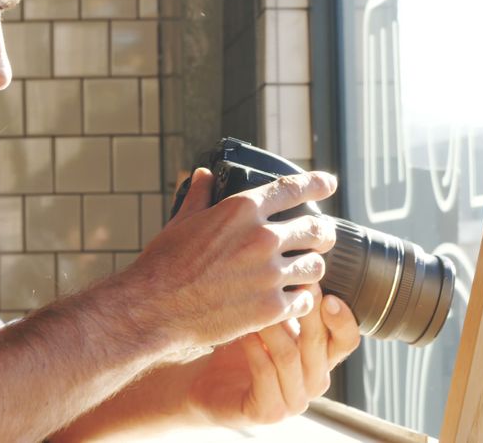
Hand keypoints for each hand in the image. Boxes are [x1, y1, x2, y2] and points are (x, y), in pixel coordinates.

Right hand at [129, 167, 338, 349]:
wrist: (155, 307)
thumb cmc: (164, 264)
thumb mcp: (181, 221)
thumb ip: (199, 196)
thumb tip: (202, 175)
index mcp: (242, 210)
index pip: (293, 188)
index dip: (317, 184)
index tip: (328, 184)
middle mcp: (262, 237)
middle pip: (316, 228)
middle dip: (321, 233)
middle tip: (319, 238)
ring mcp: (269, 274)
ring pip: (316, 266)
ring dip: (311, 267)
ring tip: (303, 271)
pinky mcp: (270, 308)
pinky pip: (304, 300)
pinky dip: (300, 300)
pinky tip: (291, 300)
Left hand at [185, 288, 361, 426]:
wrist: (207, 382)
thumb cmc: (242, 344)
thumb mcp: (270, 319)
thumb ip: (291, 300)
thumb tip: (300, 256)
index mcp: (321, 358)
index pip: (347, 340)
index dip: (343, 319)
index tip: (328, 294)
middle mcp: (313, 381)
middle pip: (320, 346)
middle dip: (306, 314)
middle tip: (292, 287)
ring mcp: (293, 400)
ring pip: (291, 357)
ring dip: (274, 326)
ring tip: (258, 303)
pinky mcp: (268, 412)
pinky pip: (265, 374)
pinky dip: (254, 348)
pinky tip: (242, 330)